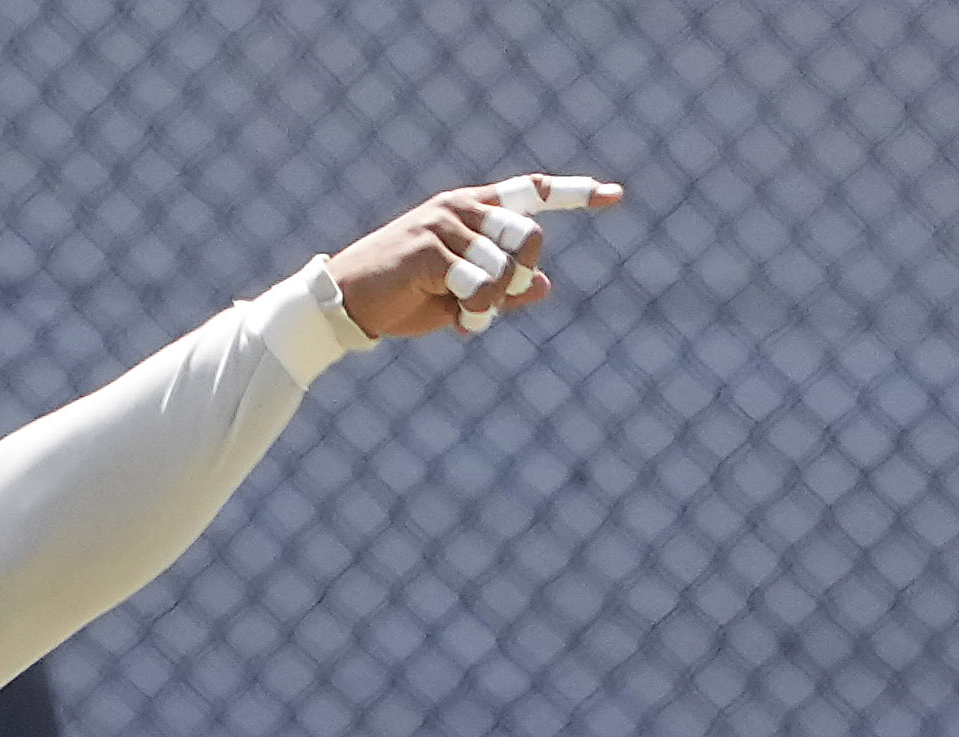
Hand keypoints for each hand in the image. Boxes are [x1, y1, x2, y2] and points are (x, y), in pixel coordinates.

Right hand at [327, 174, 619, 341]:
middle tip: (493, 302)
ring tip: (468, 317)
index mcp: (470, 209)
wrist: (342, 307)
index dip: (575, 194)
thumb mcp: (458, 296)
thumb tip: (544, 287)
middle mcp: (461, 207)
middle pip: (530, 234)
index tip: (615, 197)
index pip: (530, 192)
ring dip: (494, 304)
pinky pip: (479, 283)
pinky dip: (476, 311)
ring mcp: (445, 223)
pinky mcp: (430, 247)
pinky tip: (457, 321)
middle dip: (522, 275)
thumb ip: (501, 288)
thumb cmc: (398, 300)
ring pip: (507, 266)